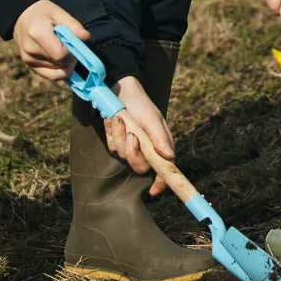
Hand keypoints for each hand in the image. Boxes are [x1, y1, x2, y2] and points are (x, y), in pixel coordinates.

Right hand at [13, 0, 88, 79]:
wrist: (21, 16)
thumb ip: (72, 25)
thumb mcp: (58, 12)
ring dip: (65, 63)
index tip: (75, 43)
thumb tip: (86, 37)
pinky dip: (59, 71)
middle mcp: (31, 50)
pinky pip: (50, 76)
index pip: (61, 55)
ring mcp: (28, 60)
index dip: (72, 52)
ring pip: (57, 71)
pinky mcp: (29, 65)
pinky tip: (62, 62)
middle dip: (70, 58)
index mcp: (38, 35)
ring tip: (62, 48)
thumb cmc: (42, 12)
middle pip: (59, 64)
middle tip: (71, 46)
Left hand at [102, 76, 174, 196]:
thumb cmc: (140, 103)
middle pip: (140, 166)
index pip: (164, 169)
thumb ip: (159, 137)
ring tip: (120, 118)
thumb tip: (169, 157)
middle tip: (131, 134)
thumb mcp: (151, 118)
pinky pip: (112, 146)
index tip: (154, 191)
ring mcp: (131, 146)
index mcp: (160, 144)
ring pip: (123, 155)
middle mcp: (147, 148)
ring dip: (119, 136)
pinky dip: (111, 132)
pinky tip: (112, 119)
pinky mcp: (117, 141)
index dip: (161, 182)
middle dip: (132, 152)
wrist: (119, 89)